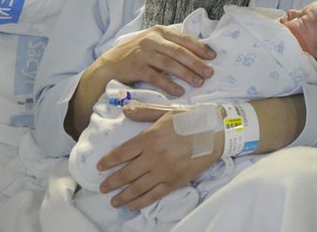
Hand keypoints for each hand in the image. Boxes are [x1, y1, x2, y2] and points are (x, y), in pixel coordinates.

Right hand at [66, 27, 213, 136]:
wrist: (109, 65)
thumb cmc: (135, 54)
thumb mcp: (152, 43)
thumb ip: (169, 44)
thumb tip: (196, 53)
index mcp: (159, 32)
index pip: (183, 38)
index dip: (199, 47)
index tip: (212, 57)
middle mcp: (151, 40)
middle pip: (179, 52)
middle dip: (196, 63)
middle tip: (209, 73)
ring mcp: (143, 53)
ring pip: (169, 64)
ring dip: (186, 74)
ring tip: (198, 83)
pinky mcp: (136, 68)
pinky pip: (156, 77)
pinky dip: (169, 85)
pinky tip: (179, 91)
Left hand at [96, 102, 222, 209]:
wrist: (217, 132)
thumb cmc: (192, 119)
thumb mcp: (167, 111)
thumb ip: (145, 112)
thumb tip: (125, 111)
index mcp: (149, 137)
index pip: (121, 153)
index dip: (108, 161)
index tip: (99, 167)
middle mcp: (153, 156)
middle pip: (126, 173)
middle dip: (111, 182)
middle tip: (102, 187)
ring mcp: (164, 171)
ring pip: (137, 187)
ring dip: (123, 196)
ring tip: (113, 201)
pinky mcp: (175, 181)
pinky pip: (154, 195)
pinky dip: (141, 201)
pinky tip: (133, 205)